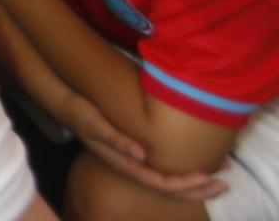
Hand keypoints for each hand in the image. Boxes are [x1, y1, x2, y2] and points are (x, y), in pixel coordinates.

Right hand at [62, 95, 229, 201]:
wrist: (66, 104)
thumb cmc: (80, 112)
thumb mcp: (95, 124)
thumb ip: (116, 140)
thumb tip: (141, 155)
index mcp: (124, 163)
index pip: (161, 183)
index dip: (185, 184)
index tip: (207, 177)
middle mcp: (132, 165)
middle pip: (169, 186)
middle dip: (197, 188)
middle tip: (225, 183)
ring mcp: (134, 158)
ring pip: (169, 177)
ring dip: (194, 179)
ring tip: (218, 173)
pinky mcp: (135, 149)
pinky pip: (164, 165)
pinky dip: (182, 166)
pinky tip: (194, 159)